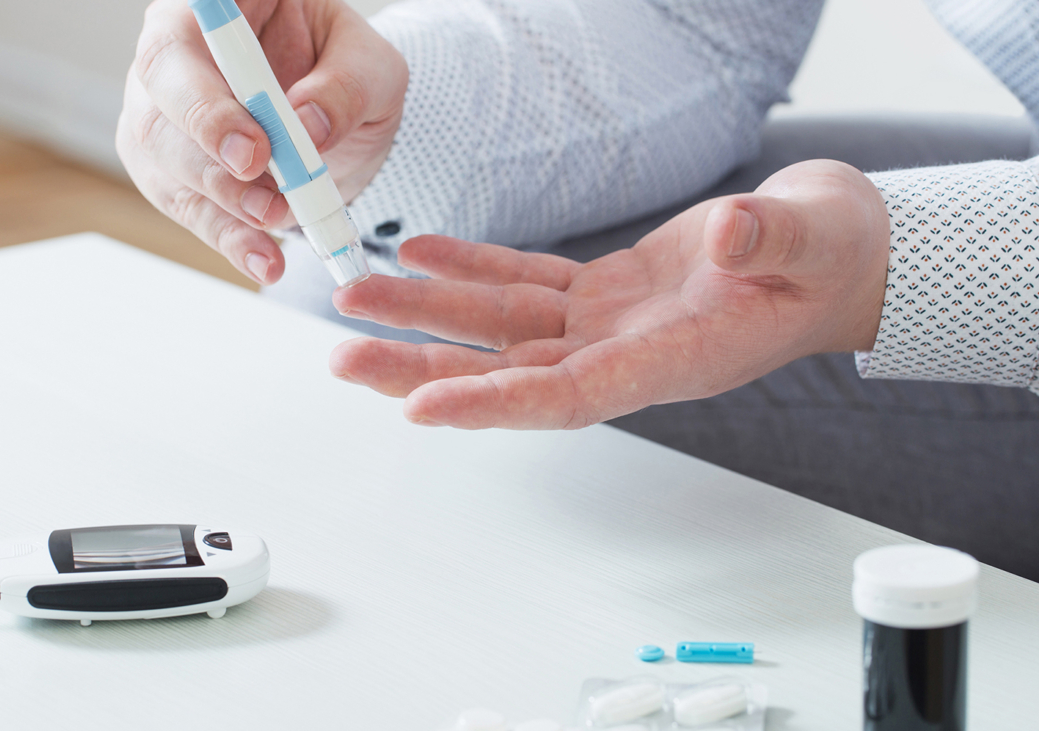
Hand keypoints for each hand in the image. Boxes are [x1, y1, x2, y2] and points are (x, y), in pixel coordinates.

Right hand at [117, 0, 406, 284]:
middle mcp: (172, 59)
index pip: (179, 43)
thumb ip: (346, 87)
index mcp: (212, 9)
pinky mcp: (169, 173)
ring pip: (165, 166)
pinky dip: (229, 241)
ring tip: (280, 224)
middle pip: (159, 109)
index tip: (253, 149)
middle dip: (212, 163)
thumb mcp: (372, 67)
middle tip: (268, 199)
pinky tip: (263, 260)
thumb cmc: (347, 71)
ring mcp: (161, 117)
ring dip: (223, 206)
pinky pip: (188, 210)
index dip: (204, 100)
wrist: (343, 122)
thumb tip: (308, 127)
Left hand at [328, 160, 890, 428]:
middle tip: (344, 358)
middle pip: (507, 372)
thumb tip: (729, 237)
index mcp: (672, 361)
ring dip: (427, 313)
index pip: (567, 396)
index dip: (492, 404)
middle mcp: (625, 353)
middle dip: (422, 366)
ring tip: (356, 294)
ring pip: (501, 328)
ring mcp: (608, 325)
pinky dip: (472, 268)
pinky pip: (523, 284)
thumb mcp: (815, 240)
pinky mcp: (602, 291)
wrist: (830, 249)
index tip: (419, 407)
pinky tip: (422, 250)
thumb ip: (770, 244)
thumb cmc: (830, 255)